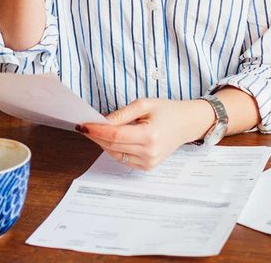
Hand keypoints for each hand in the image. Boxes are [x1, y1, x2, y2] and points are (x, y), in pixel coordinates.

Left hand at [78, 98, 213, 170]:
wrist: (187, 124)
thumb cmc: (167, 111)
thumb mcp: (145, 104)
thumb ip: (122, 113)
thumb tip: (102, 122)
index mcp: (150, 135)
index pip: (115, 135)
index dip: (97, 130)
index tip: (83, 124)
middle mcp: (149, 152)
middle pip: (112, 145)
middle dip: (96, 136)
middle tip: (85, 126)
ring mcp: (149, 162)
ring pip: (115, 154)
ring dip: (103, 143)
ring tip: (97, 131)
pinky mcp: (148, 167)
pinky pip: (123, 159)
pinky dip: (114, 149)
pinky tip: (112, 139)